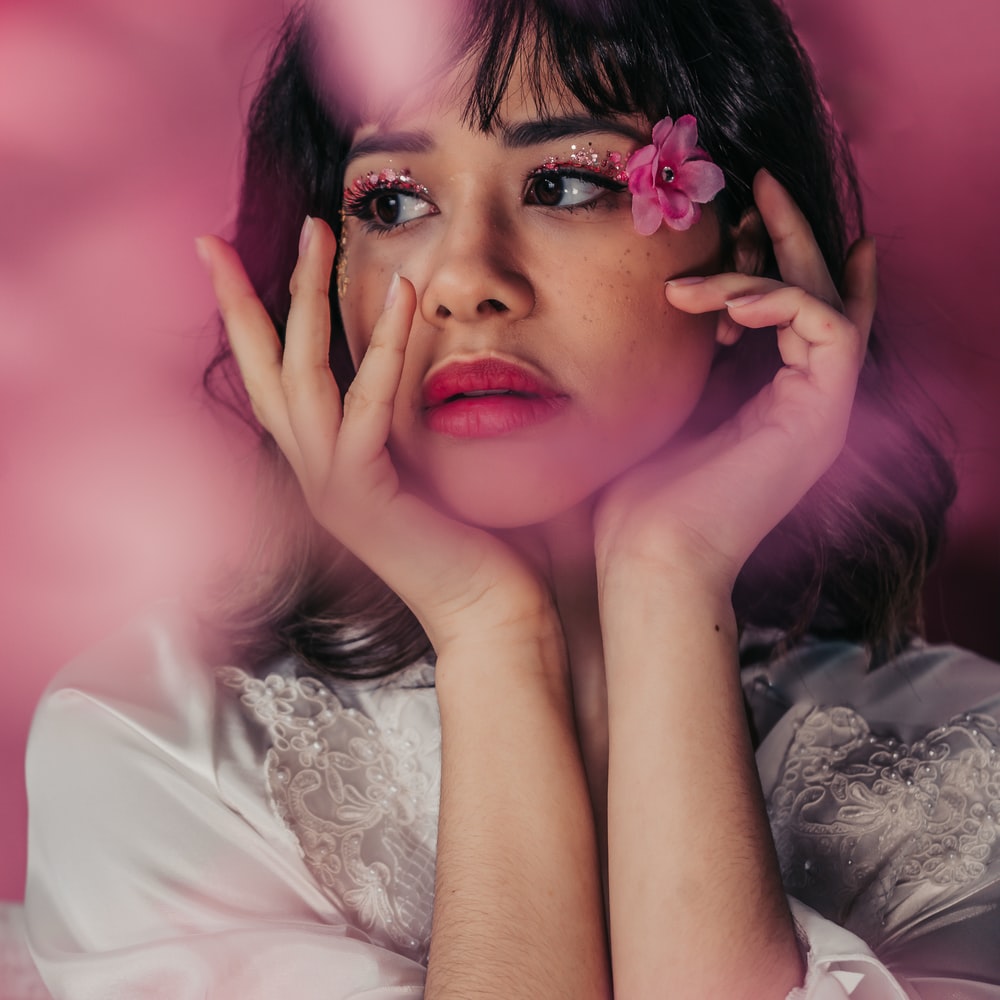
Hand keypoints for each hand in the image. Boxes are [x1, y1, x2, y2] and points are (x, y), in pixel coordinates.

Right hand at [196, 218, 557, 657]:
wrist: (491, 613)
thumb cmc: (473, 540)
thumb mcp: (428, 463)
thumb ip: (405, 416)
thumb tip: (419, 357)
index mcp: (325, 465)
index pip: (273, 382)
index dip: (244, 322)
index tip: (222, 260)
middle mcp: (312, 474)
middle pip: (263, 372)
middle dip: (241, 297)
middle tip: (217, 235)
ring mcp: (330, 489)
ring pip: (299, 379)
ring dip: (303, 299)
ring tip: (317, 229)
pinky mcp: (362, 498)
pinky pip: (365, 411)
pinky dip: (382, 350)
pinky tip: (403, 295)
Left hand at [594, 170, 875, 593]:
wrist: (649, 557)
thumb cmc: (638, 495)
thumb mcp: (661, 404)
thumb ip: (683, 353)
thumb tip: (671, 294)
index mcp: (767, 400)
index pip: (794, 314)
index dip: (777, 258)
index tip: (746, 214)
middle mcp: (802, 401)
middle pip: (820, 294)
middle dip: (791, 234)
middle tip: (759, 182)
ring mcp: (818, 410)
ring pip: (825, 300)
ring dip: (766, 267)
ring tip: (693, 280)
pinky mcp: (820, 414)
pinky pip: (822, 323)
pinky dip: (773, 298)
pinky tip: (716, 303)